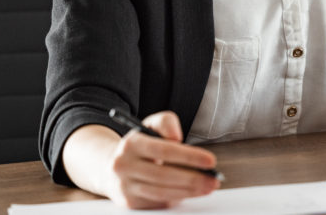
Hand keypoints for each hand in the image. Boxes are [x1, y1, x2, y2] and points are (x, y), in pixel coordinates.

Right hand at [102, 111, 219, 208]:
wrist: (111, 169)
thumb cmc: (139, 146)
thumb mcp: (150, 126)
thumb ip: (166, 122)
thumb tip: (177, 138)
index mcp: (131, 143)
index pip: (163, 149)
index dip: (189, 156)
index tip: (211, 160)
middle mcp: (124, 165)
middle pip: (163, 175)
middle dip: (193, 178)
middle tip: (213, 179)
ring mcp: (125, 186)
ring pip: (162, 192)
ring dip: (189, 191)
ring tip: (208, 187)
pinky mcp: (130, 202)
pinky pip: (158, 202)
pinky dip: (177, 198)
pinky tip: (191, 192)